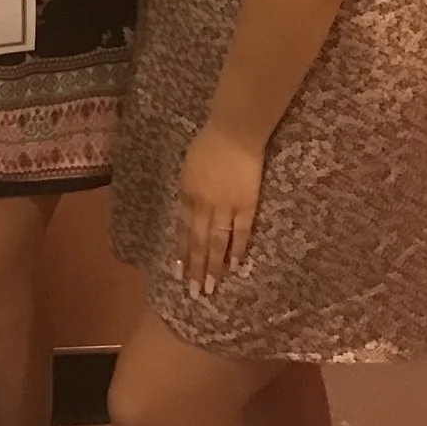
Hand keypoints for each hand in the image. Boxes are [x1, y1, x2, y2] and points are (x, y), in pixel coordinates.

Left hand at [174, 123, 264, 294]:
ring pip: (217, 242)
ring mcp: (225, 206)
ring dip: (213, 266)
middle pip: (198, 241)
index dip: (182, 252)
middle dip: (195, 268)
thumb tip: (189, 211)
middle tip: (194, 292)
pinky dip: (237, 250)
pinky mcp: (246, 205)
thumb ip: (189, 191)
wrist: (233, 132)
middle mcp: (202, 205)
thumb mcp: (189, 168)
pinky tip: (234, 266)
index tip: (180, 273)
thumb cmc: (209, 144)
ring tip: (211, 287)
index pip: (183, 230)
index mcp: (187, 195)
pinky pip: (241, 232)